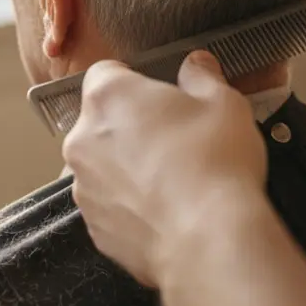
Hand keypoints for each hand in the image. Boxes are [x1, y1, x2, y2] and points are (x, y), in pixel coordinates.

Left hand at [62, 51, 265, 286]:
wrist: (208, 241)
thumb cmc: (215, 161)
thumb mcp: (224, 103)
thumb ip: (202, 77)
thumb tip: (195, 64)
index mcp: (107, 97)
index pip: (106, 73)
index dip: (134, 82)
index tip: (161, 97)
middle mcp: (81, 139)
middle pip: (101, 122)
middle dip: (130, 127)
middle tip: (174, 140)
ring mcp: (83, 188)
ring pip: (103, 166)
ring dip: (127, 167)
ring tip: (172, 181)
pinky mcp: (95, 228)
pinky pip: (110, 206)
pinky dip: (131, 206)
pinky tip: (166, 212)